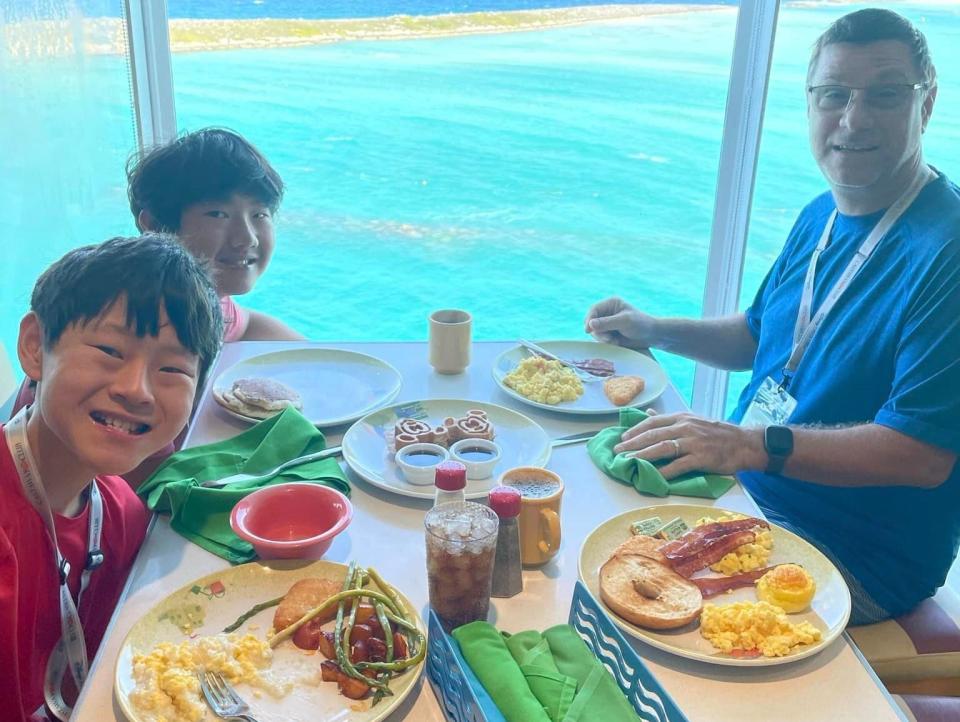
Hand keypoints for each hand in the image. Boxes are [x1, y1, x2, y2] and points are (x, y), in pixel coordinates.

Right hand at [584, 297, 656, 349]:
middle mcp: (607, 312)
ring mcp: (607, 323)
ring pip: (595, 332)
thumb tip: (590, 325)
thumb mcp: (624, 322)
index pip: (594, 310)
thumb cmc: (640, 325)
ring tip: (615, 341)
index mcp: (611, 304)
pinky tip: (616, 342)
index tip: (588, 330)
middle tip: (609, 339)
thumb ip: (607, 323)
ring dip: (603, 338)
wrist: (651, 336)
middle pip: (591, 322)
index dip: (589, 320)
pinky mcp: (609, 333)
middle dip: (598, 332)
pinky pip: (600, 338)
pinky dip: (606, 342)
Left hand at [613, 410, 765, 479]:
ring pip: (662, 447)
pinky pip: (679, 465)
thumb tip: (647, 414)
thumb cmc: (717, 433)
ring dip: (643, 455)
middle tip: (618, 452)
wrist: (744, 443)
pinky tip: (654, 475)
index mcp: (682, 417)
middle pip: (653, 434)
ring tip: (629, 462)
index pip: (653, 422)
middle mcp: (685, 427)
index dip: (635, 430)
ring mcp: (694, 442)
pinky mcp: (702, 457)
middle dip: (633, 443)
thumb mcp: (693, 420)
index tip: (622, 438)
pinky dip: (665, 470)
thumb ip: (670, 419)